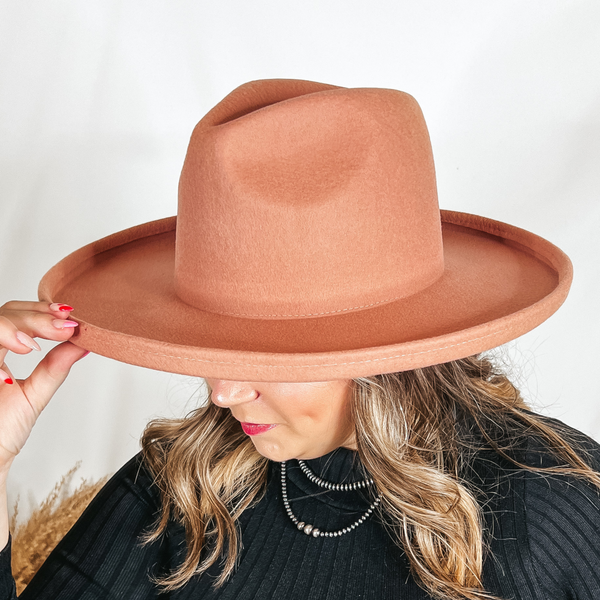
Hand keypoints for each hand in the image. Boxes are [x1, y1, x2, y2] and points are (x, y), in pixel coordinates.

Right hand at [0, 301, 88, 474]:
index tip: (68, 317)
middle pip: (4, 313)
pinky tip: (10, 367)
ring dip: (13, 328)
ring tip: (33, 345)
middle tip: (62, 328)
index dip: (40, 311)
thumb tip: (82, 344)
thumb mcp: (34, 395)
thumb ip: (55, 367)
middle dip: (34, 317)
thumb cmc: (2, 433)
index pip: (16, 315)